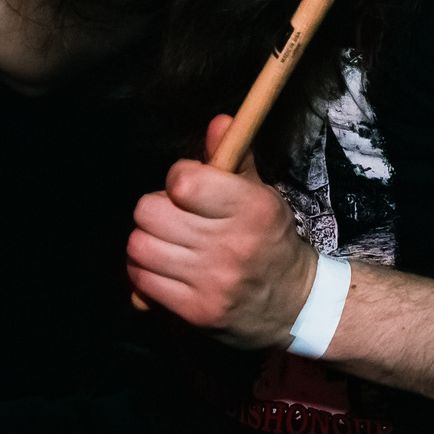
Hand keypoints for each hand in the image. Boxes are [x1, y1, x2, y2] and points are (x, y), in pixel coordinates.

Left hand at [126, 113, 319, 348]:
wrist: (294, 305)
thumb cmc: (269, 240)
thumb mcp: (260, 195)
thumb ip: (236, 158)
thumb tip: (220, 121)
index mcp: (250, 208)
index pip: (182, 183)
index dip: (177, 179)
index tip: (187, 189)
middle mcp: (230, 245)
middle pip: (149, 212)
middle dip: (156, 210)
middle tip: (173, 217)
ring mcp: (212, 281)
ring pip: (139, 247)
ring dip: (146, 241)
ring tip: (166, 243)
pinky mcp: (196, 311)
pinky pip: (141, 282)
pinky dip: (143, 273)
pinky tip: (163, 268)